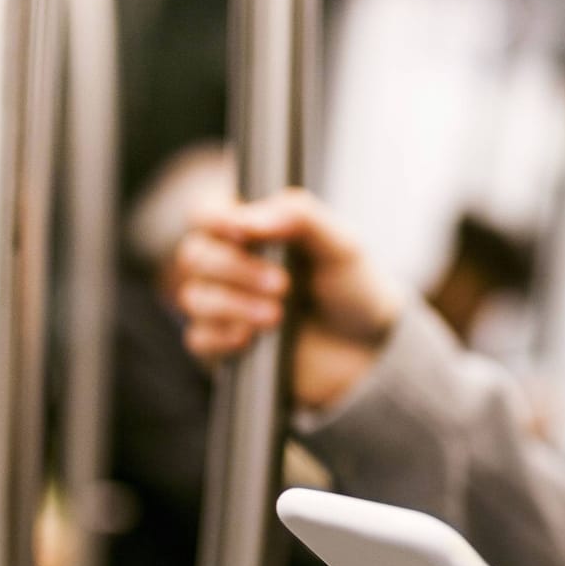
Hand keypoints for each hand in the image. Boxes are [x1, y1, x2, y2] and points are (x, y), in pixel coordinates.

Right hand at [165, 188, 404, 409]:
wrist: (370, 351)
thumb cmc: (355, 289)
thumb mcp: (341, 244)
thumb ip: (299, 217)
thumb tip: (246, 219)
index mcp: (253, 231)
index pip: (205, 215)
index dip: (214, 219)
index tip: (242, 232)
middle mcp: (231, 266)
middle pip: (194, 255)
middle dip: (235, 268)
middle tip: (283, 285)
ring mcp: (224, 308)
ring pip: (195, 298)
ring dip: (233, 304)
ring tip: (276, 316)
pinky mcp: (224, 348)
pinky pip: (199, 339)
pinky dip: (221, 337)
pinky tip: (250, 338)